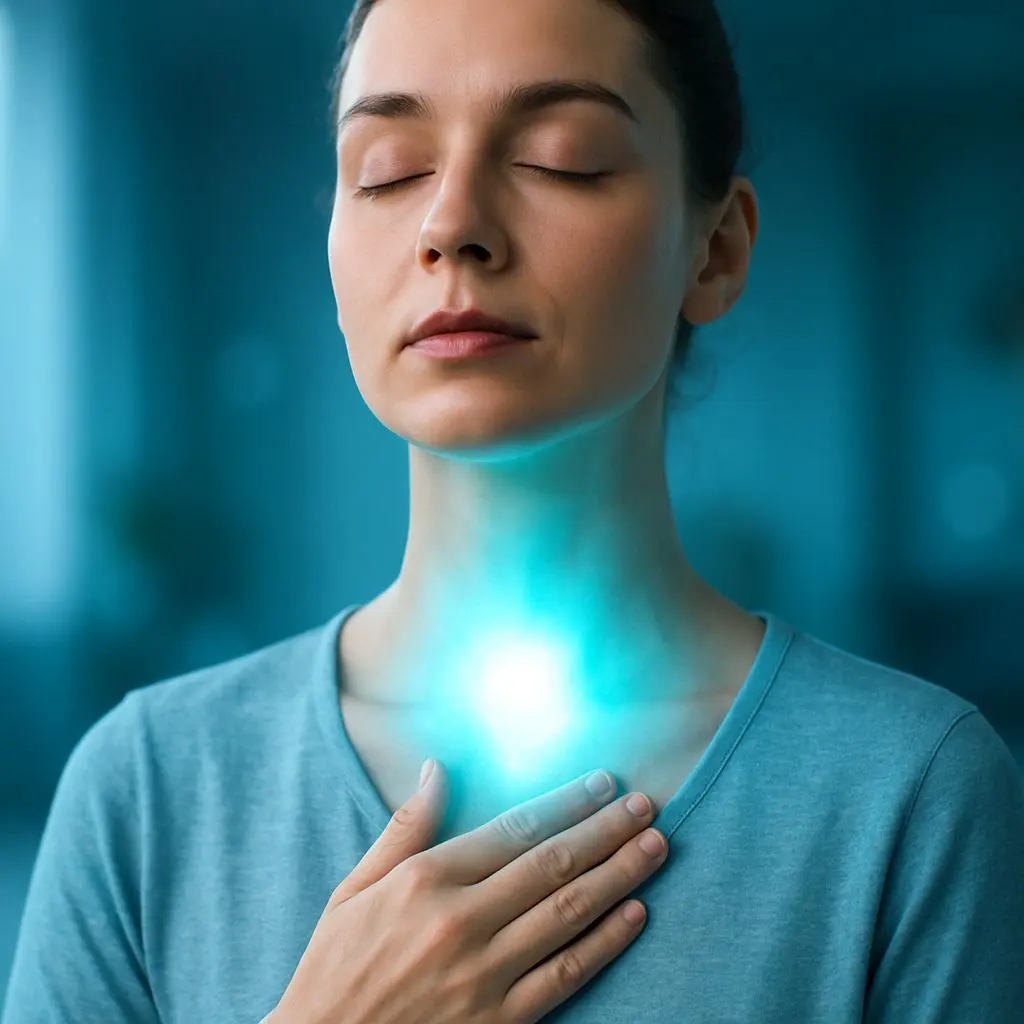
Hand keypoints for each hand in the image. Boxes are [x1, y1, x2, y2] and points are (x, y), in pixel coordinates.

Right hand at [269, 760, 667, 1022]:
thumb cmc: (335, 969)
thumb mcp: (352, 890)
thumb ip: (403, 828)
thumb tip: (434, 769)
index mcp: (425, 880)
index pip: (514, 828)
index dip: (565, 802)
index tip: (603, 783)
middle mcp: (461, 921)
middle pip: (552, 864)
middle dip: (607, 830)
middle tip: (646, 805)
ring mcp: (484, 974)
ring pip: (569, 912)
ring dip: (620, 875)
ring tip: (656, 846)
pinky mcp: (501, 1021)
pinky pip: (566, 974)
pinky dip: (606, 942)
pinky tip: (635, 915)